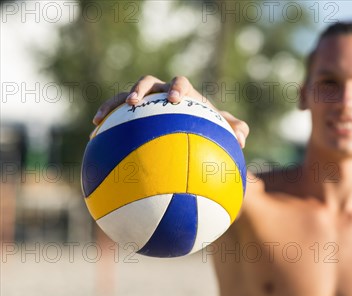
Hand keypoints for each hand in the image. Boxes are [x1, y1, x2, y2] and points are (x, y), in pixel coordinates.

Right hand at [92, 76, 248, 147]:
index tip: (176, 99)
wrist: (194, 130)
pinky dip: (104, 124)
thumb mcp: (225, 131)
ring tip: (101, 118)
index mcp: (185, 93)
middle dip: (141, 90)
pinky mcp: (131, 115)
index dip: (178, 88)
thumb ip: (237, 131)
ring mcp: (145, 103)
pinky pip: (115, 117)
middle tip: (136, 102)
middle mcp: (162, 93)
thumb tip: (242, 140)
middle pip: (149, 82)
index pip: (181, 84)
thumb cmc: (210, 129)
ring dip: (114, 104)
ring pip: (125, 96)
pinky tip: (92, 139)